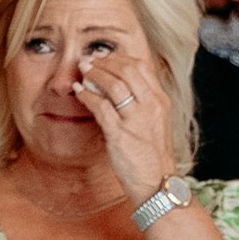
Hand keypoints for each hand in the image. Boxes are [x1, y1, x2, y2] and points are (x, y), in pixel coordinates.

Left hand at [69, 38, 180, 201]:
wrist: (156, 181)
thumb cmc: (152, 155)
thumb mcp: (154, 122)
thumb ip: (142, 103)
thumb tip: (119, 87)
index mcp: (160, 101)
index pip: (142, 66)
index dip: (120, 58)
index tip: (105, 58)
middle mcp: (150, 106)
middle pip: (127, 70)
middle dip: (105, 62)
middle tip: (89, 61)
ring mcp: (136, 119)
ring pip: (114, 84)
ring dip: (94, 75)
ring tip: (82, 72)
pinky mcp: (120, 133)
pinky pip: (100, 106)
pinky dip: (87, 95)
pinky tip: (78, 92)